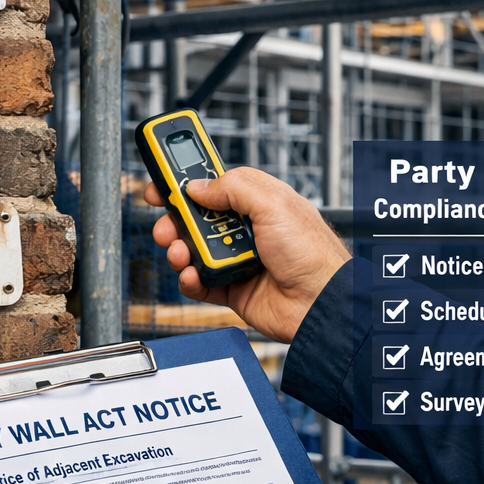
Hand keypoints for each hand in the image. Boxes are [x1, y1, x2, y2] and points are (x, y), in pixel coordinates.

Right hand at [145, 167, 349, 342]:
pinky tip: (191, 275)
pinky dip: (189, 279)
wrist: (321, 303)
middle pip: (197, 218)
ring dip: (178, 249)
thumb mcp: (274, 204)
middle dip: (175, 218)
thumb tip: (198, 186)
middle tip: (165, 221)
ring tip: (179, 252)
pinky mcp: (232, 288)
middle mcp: (247, 228)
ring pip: (193, 250)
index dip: (188, 180)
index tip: (163, 180)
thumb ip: (233, 188)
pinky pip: (199, 282)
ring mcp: (238, 259)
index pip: (216, 183)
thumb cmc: (312, 254)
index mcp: (258, 202)